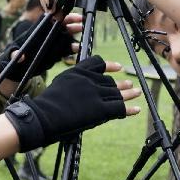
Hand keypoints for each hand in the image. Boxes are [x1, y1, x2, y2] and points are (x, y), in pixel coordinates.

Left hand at [0, 16, 75, 81]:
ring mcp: (53, 43)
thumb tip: (19, 56)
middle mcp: (47, 34)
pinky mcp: (56, 53)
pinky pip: (66, 49)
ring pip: (66, 36)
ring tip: (82, 36)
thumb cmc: (14, 56)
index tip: (65, 14)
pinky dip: (73, 49)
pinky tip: (78, 49)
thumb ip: (15, 54)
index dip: (60, 14)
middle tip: (81, 23)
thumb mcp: (12, 54)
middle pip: (62, 25)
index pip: (51, 18)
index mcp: (38, 29)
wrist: (18, 69)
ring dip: (75, 35)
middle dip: (72, 23)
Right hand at [3, 55, 139, 151]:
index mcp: (78, 72)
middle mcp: (89, 80)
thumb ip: (72, 85)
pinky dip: (129, 109)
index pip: (97, 64)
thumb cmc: (44, 106)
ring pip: (117, 93)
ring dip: (129, 94)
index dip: (109, 66)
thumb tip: (78, 92)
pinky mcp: (100, 109)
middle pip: (109, 81)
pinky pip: (119, 108)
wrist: (43, 116)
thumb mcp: (58, 86)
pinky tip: (136, 109)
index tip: (118, 67)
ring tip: (136, 93)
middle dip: (120, 84)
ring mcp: (95, 94)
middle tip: (129, 85)